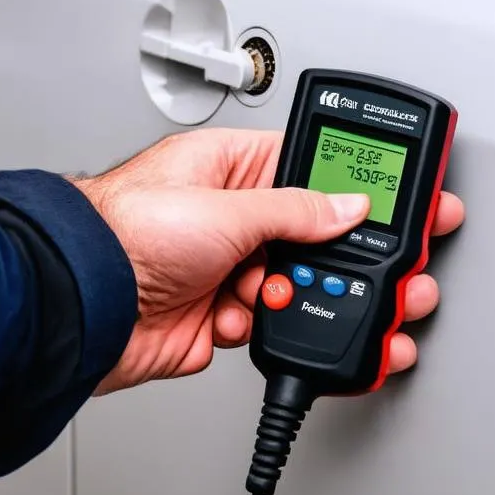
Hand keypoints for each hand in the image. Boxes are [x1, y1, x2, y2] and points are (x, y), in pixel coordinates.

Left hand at [73, 129, 463, 394]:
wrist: (85, 306)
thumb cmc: (126, 229)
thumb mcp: (225, 208)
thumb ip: (296, 210)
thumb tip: (348, 206)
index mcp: (235, 168)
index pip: (316, 168)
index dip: (364, 185)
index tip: (409, 199)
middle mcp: (235, 216)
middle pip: (317, 234)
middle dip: (350, 256)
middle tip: (401, 267)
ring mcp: (230, 266)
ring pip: (299, 283)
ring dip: (301, 297)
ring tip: (288, 297)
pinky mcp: (222, 314)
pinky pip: (270, 322)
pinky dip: (262, 325)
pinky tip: (238, 316)